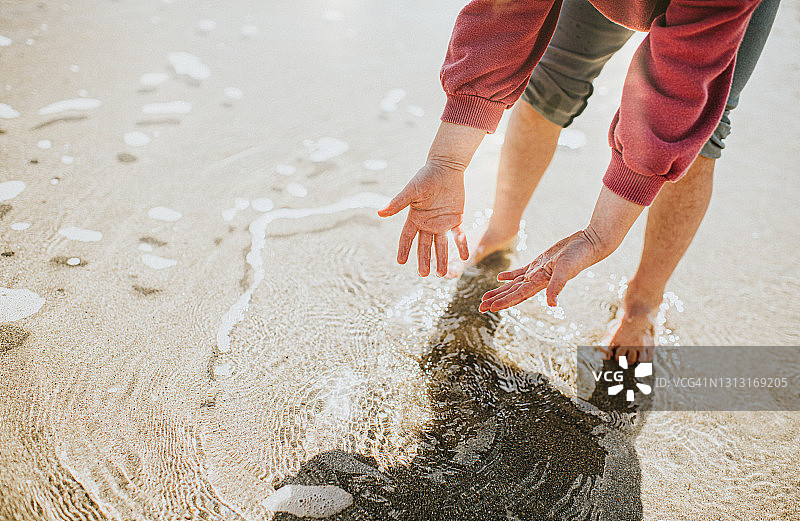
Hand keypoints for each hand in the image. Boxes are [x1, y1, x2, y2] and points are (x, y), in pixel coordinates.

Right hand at [378, 122, 485, 275]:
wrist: (446, 167)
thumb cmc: (426, 176)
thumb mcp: (411, 190)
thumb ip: (398, 203)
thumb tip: (379, 213)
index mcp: (415, 217)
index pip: (407, 237)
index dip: (404, 249)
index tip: (401, 262)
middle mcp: (427, 223)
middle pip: (424, 245)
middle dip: (424, 260)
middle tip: (424, 274)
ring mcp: (442, 222)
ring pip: (441, 245)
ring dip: (441, 259)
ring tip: (442, 274)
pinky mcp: (456, 219)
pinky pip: (458, 236)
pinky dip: (461, 246)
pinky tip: (464, 257)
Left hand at [479, 186, 644, 311]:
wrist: (589, 243)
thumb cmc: (579, 256)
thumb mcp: (566, 270)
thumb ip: (557, 287)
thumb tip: (552, 305)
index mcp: (541, 283)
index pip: (517, 295)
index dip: (503, 302)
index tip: (489, 308)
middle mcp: (537, 280)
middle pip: (512, 293)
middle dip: (496, 300)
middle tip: (480, 308)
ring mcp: (538, 271)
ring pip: (514, 284)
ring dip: (500, 291)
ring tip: (485, 297)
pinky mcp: (540, 262)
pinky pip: (521, 271)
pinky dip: (510, 275)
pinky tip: (500, 278)